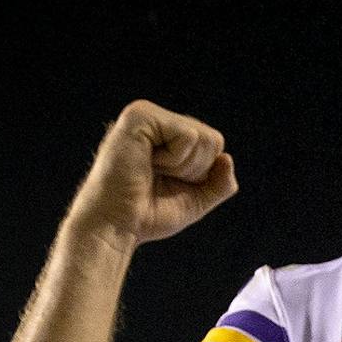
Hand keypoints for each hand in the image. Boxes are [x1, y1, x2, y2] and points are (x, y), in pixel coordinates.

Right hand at [68, 100, 237, 247]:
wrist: (115, 227)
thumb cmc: (146, 215)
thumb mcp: (194, 200)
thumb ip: (218, 183)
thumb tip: (227, 158)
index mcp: (165, 133)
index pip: (212, 144)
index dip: (200, 174)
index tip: (167, 183)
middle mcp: (156, 119)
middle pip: (213, 139)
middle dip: (194, 171)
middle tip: (158, 179)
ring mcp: (146, 114)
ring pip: (203, 137)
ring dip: (183, 167)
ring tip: (151, 172)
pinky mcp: (140, 117)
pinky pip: (188, 136)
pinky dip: (174, 161)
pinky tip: (147, 164)